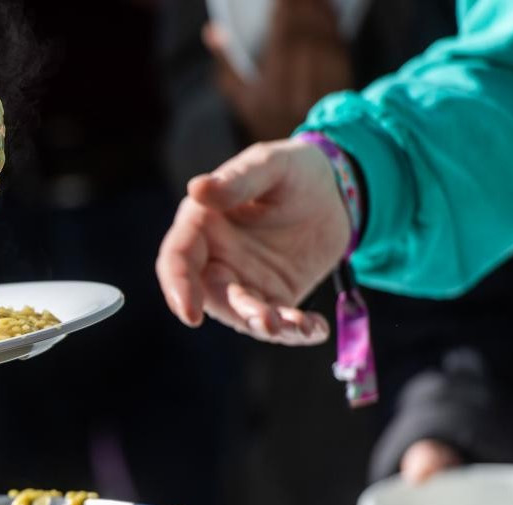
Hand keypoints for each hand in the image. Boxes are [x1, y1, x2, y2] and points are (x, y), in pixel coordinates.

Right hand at [156, 138, 348, 343]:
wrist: (335, 190)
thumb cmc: (294, 170)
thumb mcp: (271, 165)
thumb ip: (237, 180)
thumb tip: (197, 189)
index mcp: (202, 225)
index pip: (178, 260)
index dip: (178, 287)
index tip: (190, 313)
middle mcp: (216, 258)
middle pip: (213, 294)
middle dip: (238, 312)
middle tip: (267, 320)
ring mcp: (245, 281)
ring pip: (245, 315)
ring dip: (268, 326)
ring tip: (299, 325)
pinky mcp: (275, 297)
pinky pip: (280, 322)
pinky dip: (297, 331)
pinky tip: (316, 328)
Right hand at [205, 0, 352, 140]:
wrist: (297, 154)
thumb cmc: (263, 115)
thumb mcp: (238, 95)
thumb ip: (225, 62)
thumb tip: (212, 30)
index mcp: (267, 94)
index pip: (280, 42)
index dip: (283, 15)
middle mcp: (295, 94)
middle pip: (303, 38)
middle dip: (301, 9)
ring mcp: (320, 92)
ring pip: (323, 42)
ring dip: (319, 14)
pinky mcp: (339, 88)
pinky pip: (338, 50)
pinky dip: (334, 28)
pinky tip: (329, 13)